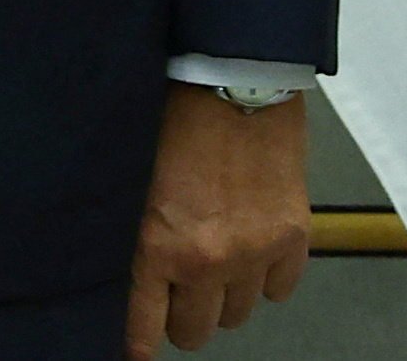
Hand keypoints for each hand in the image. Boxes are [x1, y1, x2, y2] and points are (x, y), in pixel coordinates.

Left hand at [122, 87, 311, 358]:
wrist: (232, 74)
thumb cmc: (170, 111)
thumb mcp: (125, 174)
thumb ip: (127, 230)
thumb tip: (114, 271)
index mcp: (156, 245)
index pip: (143, 329)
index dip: (136, 345)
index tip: (134, 351)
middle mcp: (207, 259)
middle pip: (194, 331)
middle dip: (180, 315)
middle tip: (174, 289)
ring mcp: (254, 252)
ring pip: (237, 314)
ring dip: (223, 295)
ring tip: (212, 261)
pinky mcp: (292, 236)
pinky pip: (279, 290)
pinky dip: (265, 276)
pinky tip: (249, 247)